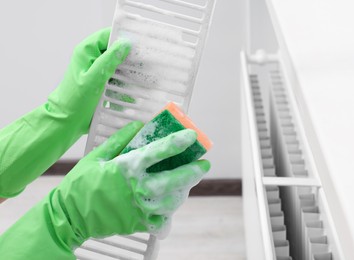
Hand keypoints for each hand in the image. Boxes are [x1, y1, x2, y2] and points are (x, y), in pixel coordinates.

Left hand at [0, 28, 129, 197]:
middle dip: (129, 56)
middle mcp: (91, 58)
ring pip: (117, 64)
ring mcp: (95, 70)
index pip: (107, 35)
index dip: (123, 37)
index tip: (140, 42)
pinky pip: (116, 78)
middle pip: (114, 49)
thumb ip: (109, 60)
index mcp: (86, 51)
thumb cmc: (76, 100)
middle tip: (145, 60)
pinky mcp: (100, 83)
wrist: (67, 121)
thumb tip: (125, 44)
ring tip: (143, 76)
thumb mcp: (94, 78)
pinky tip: (134, 89)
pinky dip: (124, 83)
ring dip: (128, 71)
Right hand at [0, 122, 209, 258]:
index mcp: (127, 167)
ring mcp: (140, 208)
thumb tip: (137, 126)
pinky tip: (172, 200)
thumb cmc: (81, 184)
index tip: (192, 136)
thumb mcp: (97, 156)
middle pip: (174, 179)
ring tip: (190, 181)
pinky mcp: (139, 223)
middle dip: (193, 171)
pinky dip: (170, 210)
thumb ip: (119, 140)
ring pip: (172, 200)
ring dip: (184, 189)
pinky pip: (163, 218)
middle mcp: (138, 188)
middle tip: (203, 164)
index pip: (159, 151)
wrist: (70, 216)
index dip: (178, 142)